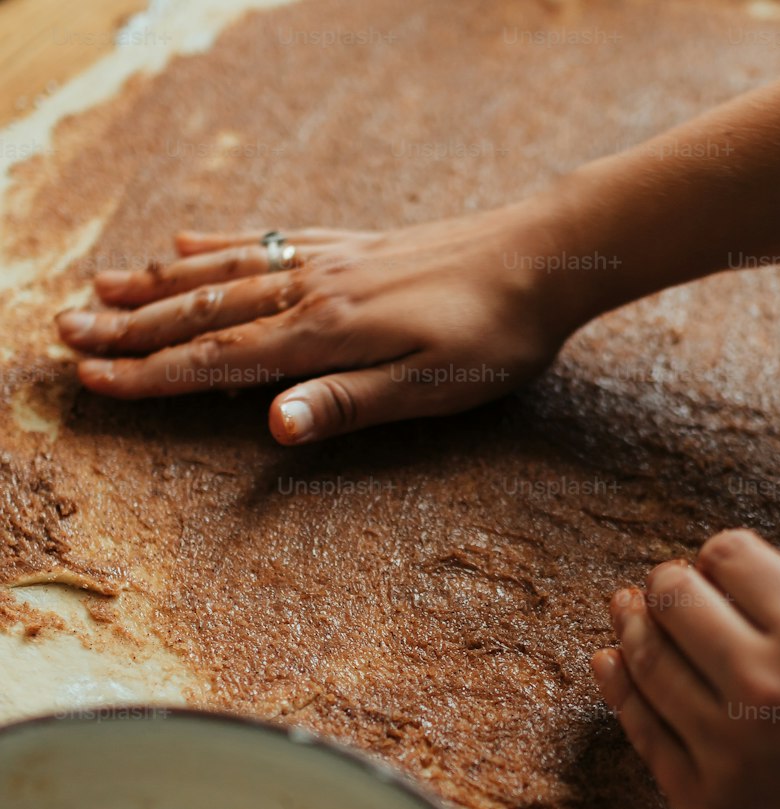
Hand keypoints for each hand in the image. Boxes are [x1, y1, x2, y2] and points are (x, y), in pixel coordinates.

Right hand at [55, 200, 575, 443]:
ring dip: (155, 285)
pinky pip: (268, 241)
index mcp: (326, 334)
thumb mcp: (431, 389)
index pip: (220, 361)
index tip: (95, 382)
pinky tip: (185, 243)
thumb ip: (348, 403)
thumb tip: (272, 426)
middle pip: (203, 311)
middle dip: (130, 329)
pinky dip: (218, 245)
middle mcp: (314, 289)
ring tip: (98, 291)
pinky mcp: (351, 245)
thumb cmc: (496, 338)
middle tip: (64, 336)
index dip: (154, 375)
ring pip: (222, 272)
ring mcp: (329, 261)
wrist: (546, 257)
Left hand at [592, 529, 779, 808]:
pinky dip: (621, 689)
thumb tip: (758, 609)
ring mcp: (724, 751)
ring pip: (647, 662)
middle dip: (668, 586)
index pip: (733, 559)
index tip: (715, 567)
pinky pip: (643, 732)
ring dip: (633, 628)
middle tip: (664, 586)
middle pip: (677, 602)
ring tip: (626, 610)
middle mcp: (763, 684)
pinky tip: (611, 665)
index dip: (719, 559)